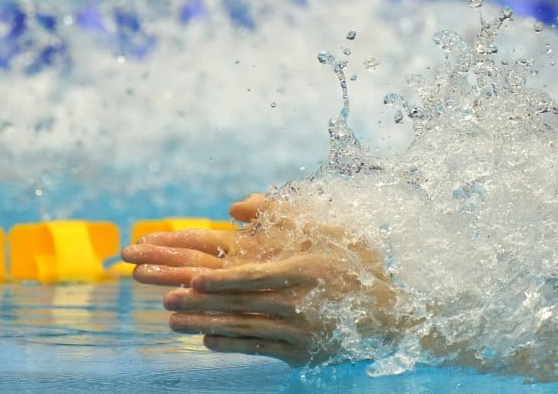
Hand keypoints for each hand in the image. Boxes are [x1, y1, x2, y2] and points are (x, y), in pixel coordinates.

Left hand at [121, 194, 396, 365]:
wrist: (392, 316)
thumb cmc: (359, 266)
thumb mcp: (331, 229)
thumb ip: (283, 213)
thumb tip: (235, 205)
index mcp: (305, 270)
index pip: (253, 276)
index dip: (220, 280)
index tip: (191, 280)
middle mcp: (299, 303)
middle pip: (239, 303)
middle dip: (199, 302)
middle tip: (166, 300)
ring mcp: (298, 331)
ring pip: (242, 328)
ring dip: (203, 324)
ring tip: (172, 321)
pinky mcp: (299, 353)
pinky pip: (257, 348)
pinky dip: (230, 344)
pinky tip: (205, 339)